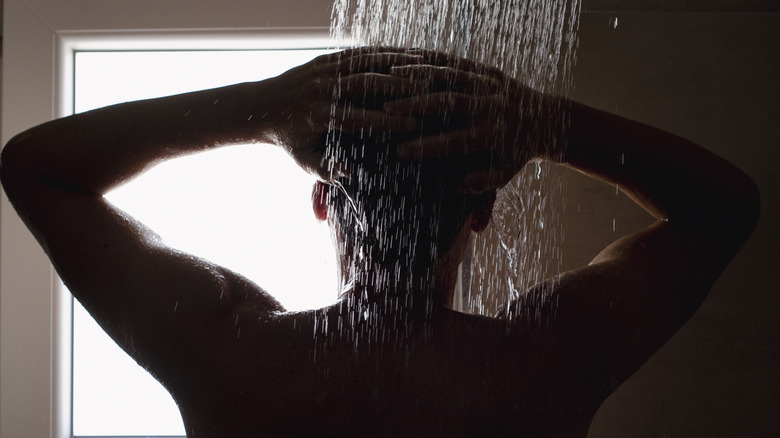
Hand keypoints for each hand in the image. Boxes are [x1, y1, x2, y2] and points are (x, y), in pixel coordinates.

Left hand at [266, 47, 430, 180]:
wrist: (262, 107)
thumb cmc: (288, 139)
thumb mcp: (303, 160)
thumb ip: (325, 170)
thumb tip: (350, 173)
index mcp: (317, 115)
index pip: (357, 117)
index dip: (386, 121)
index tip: (411, 125)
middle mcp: (321, 89)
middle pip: (365, 84)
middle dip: (398, 87)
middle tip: (426, 92)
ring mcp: (323, 70)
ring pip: (365, 62)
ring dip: (396, 64)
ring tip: (424, 68)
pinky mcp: (326, 58)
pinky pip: (359, 53)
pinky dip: (384, 53)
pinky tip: (407, 55)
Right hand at [383, 59, 547, 192]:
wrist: (548, 121)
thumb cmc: (517, 153)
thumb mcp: (503, 173)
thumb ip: (481, 182)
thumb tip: (455, 187)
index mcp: (494, 134)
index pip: (456, 141)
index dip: (427, 146)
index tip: (400, 152)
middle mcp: (493, 106)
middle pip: (450, 102)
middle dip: (417, 105)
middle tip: (386, 109)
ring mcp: (492, 84)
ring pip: (453, 76)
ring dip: (420, 75)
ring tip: (390, 76)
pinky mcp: (490, 70)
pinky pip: (459, 62)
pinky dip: (433, 58)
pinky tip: (409, 56)